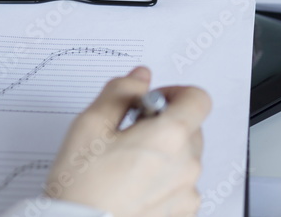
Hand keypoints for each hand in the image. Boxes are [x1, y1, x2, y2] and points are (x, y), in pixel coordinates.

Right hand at [46, 67, 209, 216]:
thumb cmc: (81, 187)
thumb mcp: (90, 126)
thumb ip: (120, 93)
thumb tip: (140, 78)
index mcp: (169, 136)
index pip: (198, 98)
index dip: (175, 93)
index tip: (152, 103)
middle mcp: (187, 165)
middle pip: (191, 129)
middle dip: (165, 125)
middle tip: (130, 136)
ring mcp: (187, 193)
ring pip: (185, 159)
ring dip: (165, 155)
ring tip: (128, 167)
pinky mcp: (182, 214)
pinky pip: (182, 187)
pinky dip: (165, 182)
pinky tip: (134, 189)